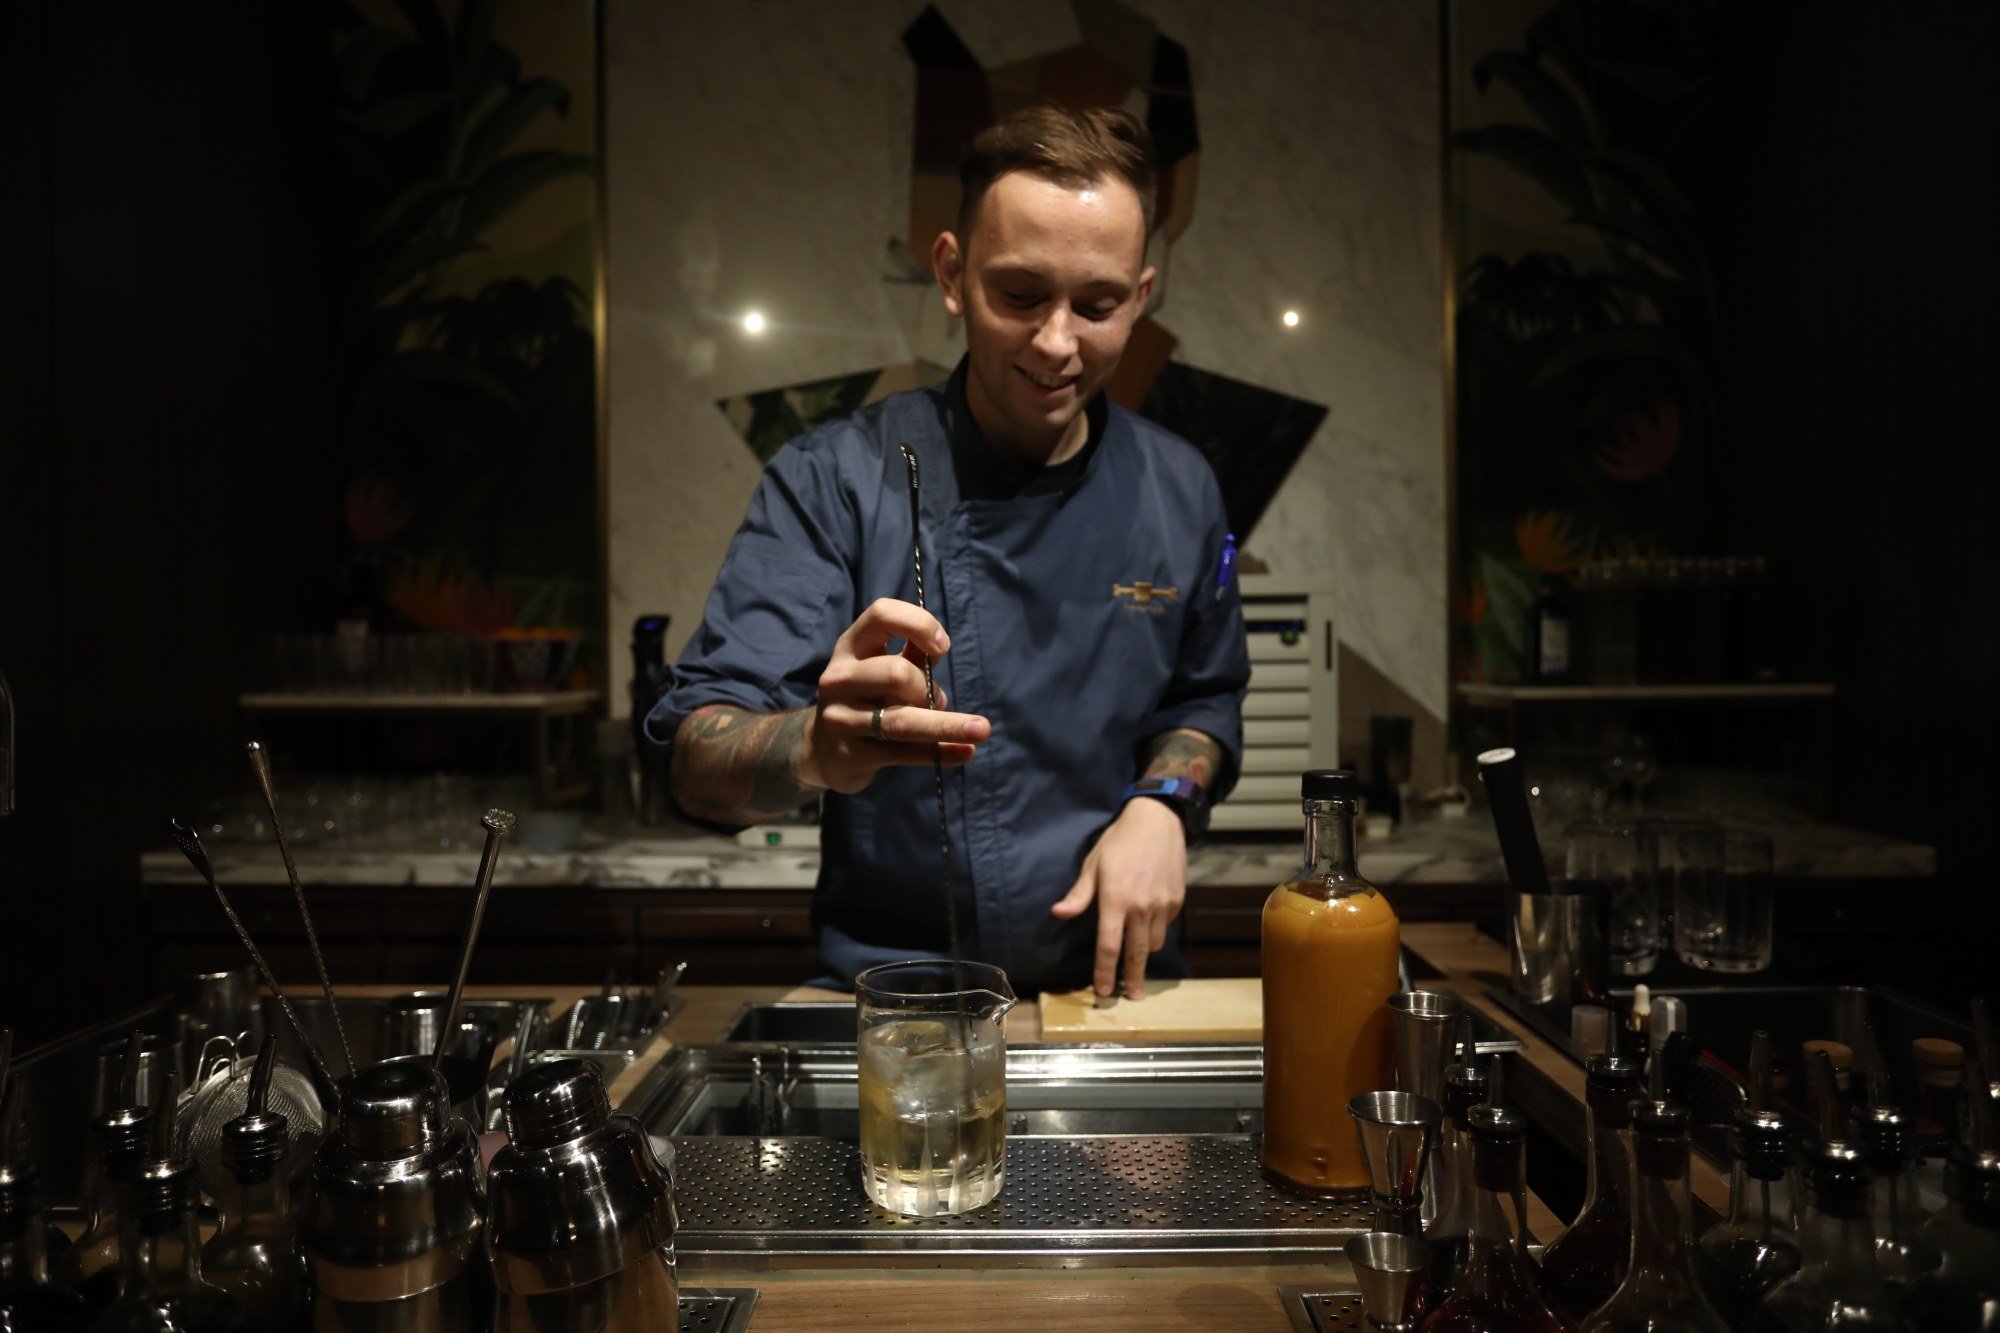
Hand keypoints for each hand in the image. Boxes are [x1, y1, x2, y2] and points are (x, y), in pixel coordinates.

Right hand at [800, 598, 990, 793]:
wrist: (821, 750)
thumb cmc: (865, 698)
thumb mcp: (879, 669)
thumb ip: (912, 655)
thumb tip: (940, 646)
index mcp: (850, 647)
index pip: (881, 615)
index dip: (919, 624)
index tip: (944, 646)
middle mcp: (839, 679)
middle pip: (895, 673)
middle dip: (927, 688)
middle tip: (937, 700)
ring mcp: (841, 718)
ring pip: (902, 720)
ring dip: (948, 725)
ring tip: (981, 730)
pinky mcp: (852, 755)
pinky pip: (905, 753)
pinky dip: (940, 753)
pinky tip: (965, 752)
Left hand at [1050, 798, 1186, 998]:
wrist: (1158, 821)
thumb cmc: (1119, 842)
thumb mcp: (1093, 865)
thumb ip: (1079, 894)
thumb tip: (1058, 914)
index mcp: (1116, 899)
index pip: (1109, 945)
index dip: (1106, 971)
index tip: (1104, 990)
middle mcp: (1142, 906)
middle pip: (1137, 953)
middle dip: (1134, 978)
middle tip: (1132, 996)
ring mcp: (1163, 904)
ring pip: (1154, 942)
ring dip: (1144, 952)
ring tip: (1137, 957)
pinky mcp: (1177, 900)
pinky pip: (1165, 925)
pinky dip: (1156, 929)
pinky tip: (1148, 921)